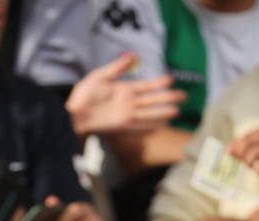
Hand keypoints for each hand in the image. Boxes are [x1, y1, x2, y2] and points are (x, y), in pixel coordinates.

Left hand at [65, 53, 184, 135]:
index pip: (147, 86)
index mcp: (125, 89)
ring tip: (177, 111)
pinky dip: (150, 126)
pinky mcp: (122, 126)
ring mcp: (127, 115)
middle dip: (168, 97)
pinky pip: (140, 126)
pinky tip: (161, 126)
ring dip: (163, 112)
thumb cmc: (84, 94)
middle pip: (153, 99)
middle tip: (184, 96)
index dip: (159, 83)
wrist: (73, 114)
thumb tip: (133, 55)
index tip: (172, 79)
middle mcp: (129, 103)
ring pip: (150, 113)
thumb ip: (117, 67)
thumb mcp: (100, 76)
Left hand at [227, 125, 258, 177]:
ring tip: (254, 167)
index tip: (228, 153)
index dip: (236, 145)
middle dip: (240, 155)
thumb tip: (233, 151)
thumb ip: (258, 146)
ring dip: (249, 163)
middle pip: (248, 144)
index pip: (247, 136)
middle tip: (243, 163)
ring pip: (253, 155)